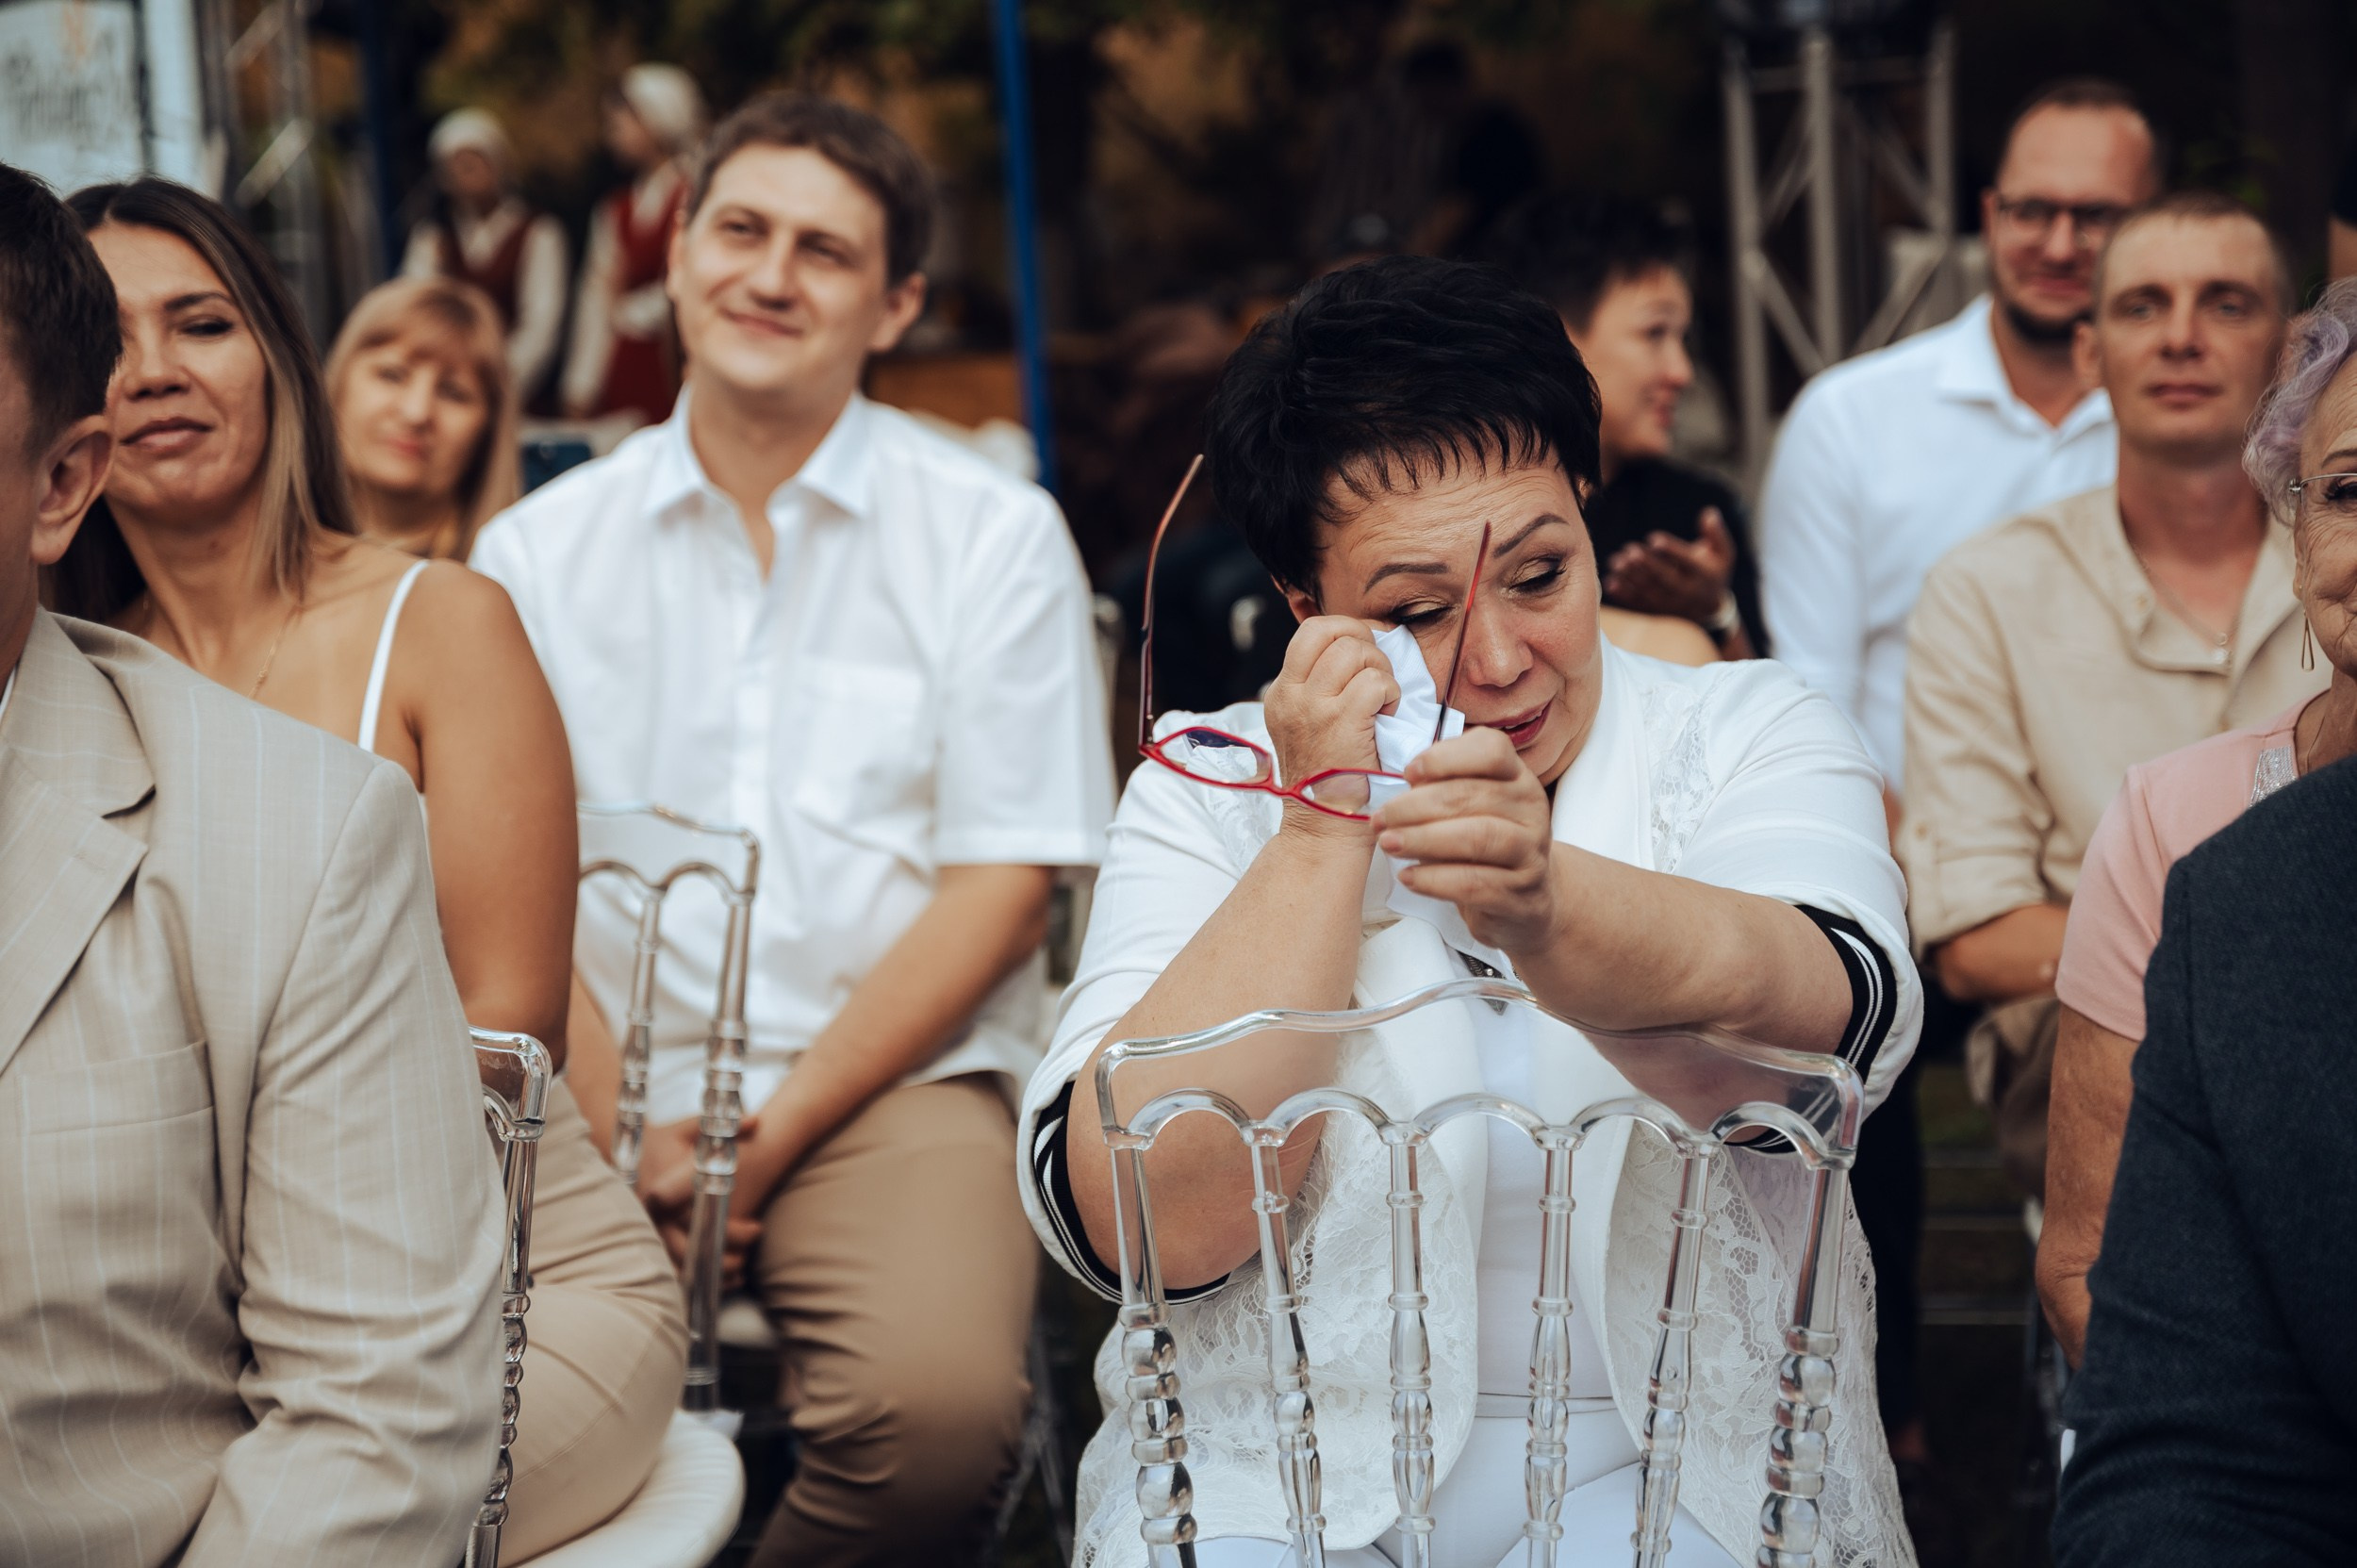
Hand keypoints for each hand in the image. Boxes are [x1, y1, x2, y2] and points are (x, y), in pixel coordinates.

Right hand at [638, 1112, 766, 1288]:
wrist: (630, 1153)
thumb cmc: (664, 1142)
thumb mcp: (689, 1129)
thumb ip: (722, 1128)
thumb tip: (757, 1121)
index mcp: (665, 1191)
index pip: (699, 1220)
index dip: (731, 1231)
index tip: (756, 1227)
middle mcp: (654, 1217)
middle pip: (692, 1250)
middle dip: (726, 1257)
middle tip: (753, 1251)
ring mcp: (649, 1233)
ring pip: (682, 1267)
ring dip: (712, 1274)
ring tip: (741, 1271)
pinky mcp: (648, 1243)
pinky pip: (672, 1272)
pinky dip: (696, 1280)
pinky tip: (722, 1281)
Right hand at [1261, 615, 1398, 834]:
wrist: (1324, 830)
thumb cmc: (1330, 782)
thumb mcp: (1309, 728)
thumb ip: (1324, 689)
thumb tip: (1365, 648)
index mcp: (1281, 694)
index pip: (1312, 630)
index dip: (1347, 630)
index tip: (1367, 654)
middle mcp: (1290, 696)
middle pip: (1332, 631)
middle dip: (1366, 645)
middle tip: (1378, 675)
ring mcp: (1312, 708)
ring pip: (1355, 651)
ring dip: (1381, 671)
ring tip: (1383, 701)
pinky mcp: (1339, 722)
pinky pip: (1375, 682)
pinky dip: (1391, 693)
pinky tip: (1387, 715)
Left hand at [1374, 727, 1561, 955]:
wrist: (1524, 899)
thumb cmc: (1483, 842)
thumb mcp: (1469, 806)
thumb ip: (1441, 787)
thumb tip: (1406, 783)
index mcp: (1516, 777)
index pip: (1492, 750)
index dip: (1446, 757)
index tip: (1408, 773)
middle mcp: (1530, 809)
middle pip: (1472, 796)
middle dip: (1416, 806)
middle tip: (1381, 818)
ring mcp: (1530, 852)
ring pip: (1477, 837)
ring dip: (1424, 839)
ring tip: (1389, 843)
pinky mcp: (1519, 893)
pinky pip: (1474, 884)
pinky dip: (1435, 880)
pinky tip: (1408, 876)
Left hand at [1603, 507, 1735, 625]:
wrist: (1708, 608)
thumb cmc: (1713, 570)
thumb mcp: (1723, 552)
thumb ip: (1716, 533)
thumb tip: (1709, 512)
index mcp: (1704, 574)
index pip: (1689, 562)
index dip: (1672, 550)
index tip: (1654, 538)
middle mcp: (1688, 592)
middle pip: (1666, 579)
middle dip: (1648, 565)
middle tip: (1630, 551)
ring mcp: (1671, 604)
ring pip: (1650, 592)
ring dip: (1631, 578)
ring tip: (1616, 561)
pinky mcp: (1657, 611)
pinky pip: (1639, 604)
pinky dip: (1624, 595)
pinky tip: (1610, 581)